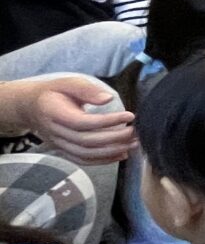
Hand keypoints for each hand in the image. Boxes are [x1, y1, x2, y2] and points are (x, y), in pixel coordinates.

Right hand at [0, 76, 136, 163]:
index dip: (107, 121)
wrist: (31, 106)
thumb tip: (108, 99)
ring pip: (85, 154)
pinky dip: (102, 160)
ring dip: (111, 151)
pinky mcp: (63, 150)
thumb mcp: (68, 83)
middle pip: (86, 141)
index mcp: (55, 113)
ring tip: (133, 144)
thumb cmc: (54, 92)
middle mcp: (55, 132)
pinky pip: (82, 160)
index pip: (83, 122)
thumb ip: (87, 89)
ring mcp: (58, 144)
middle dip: (114, 138)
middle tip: (136, 131)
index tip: (129, 115)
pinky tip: (121, 155)